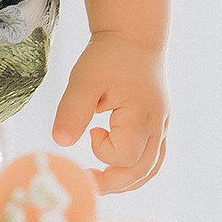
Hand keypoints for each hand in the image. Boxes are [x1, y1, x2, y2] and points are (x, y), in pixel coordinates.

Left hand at [52, 34, 168, 193]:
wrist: (134, 38)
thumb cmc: (109, 57)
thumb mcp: (84, 79)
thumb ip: (72, 110)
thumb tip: (60, 142)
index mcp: (143, 115)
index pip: (125, 155)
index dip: (103, 152)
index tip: (92, 131)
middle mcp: (158, 126)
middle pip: (142, 171)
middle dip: (113, 182)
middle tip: (86, 180)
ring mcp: (162, 128)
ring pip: (150, 169)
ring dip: (125, 181)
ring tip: (99, 179)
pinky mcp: (158, 127)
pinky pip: (152, 158)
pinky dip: (133, 169)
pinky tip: (113, 165)